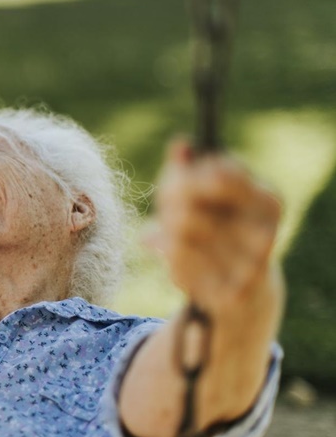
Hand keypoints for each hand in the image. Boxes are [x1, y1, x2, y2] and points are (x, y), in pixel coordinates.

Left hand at [149, 139, 282, 317]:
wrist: (245, 290)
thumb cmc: (218, 227)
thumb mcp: (204, 194)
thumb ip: (188, 168)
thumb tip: (180, 144)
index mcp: (269, 200)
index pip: (220, 171)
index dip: (185, 175)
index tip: (176, 182)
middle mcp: (267, 231)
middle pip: (190, 204)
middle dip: (169, 205)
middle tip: (167, 211)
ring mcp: (250, 265)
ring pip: (179, 234)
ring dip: (166, 232)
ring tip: (170, 236)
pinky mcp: (230, 292)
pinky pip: (177, 263)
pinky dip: (169, 258)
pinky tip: (176, 259)